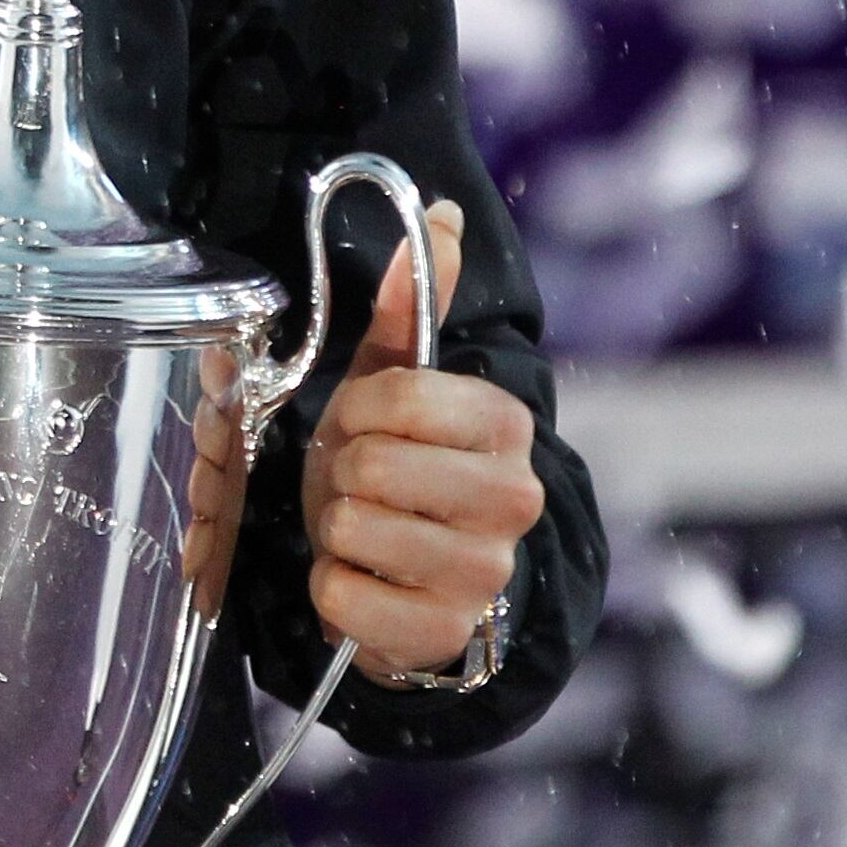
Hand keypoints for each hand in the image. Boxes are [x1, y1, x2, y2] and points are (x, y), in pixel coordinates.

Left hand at [299, 201, 541, 680]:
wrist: (422, 584)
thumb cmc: (403, 471)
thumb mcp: (401, 384)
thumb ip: (415, 303)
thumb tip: (442, 213)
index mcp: (504, 424)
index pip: (395, 395)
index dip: (356, 410)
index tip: (363, 424)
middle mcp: (513, 497)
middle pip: (372, 466)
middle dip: (344, 474)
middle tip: (362, 486)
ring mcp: (485, 572)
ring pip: (353, 529)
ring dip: (336, 532)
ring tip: (365, 532)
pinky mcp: (445, 634)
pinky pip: (340, 596)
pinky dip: (332, 590)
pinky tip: (364, 583)